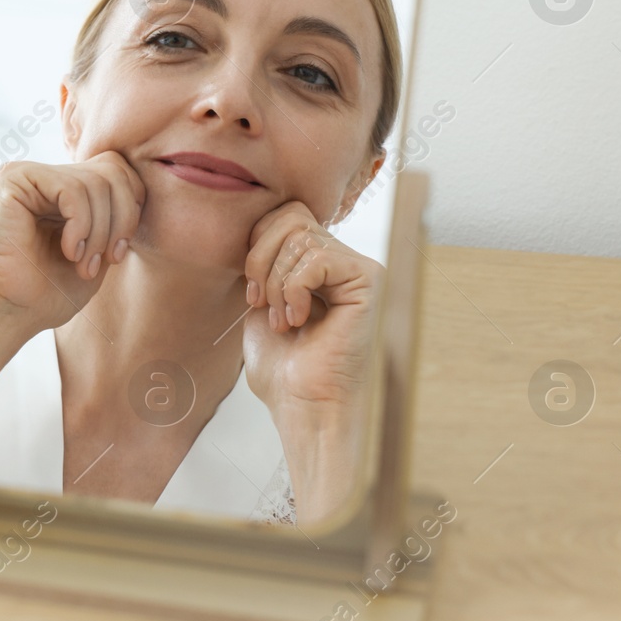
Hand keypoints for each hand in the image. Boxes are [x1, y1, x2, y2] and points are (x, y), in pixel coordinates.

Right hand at [0, 152, 145, 389]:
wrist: (2, 313)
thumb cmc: (44, 295)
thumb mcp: (97, 252)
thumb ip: (115, 218)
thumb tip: (140, 190)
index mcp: (64, 192)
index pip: (118, 172)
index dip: (131, 210)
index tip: (116, 255)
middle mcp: (46, 177)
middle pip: (113, 168)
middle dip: (122, 217)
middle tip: (107, 258)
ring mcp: (29, 174)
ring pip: (97, 180)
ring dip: (100, 231)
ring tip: (83, 264)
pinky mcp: (15, 178)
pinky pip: (73, 188)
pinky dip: (81, 224)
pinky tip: (68, 251)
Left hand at [240, 200, 381, 522]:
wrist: (302, 405)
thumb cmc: (283, 365)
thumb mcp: (260, 300)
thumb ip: (264, 257)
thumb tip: (258, 221)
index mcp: (317, 262)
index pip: (283, 214)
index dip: (257, 246)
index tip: (251, 294)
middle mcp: (342, 259)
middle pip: (290, 216)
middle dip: (261, 260)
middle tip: (262, 304)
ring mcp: (358, 267)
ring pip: (300, 238)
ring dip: (276, 284)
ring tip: (284, 321)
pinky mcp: (368, 281)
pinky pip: (317, 258)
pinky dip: (294, 289)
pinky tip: (299, 320)